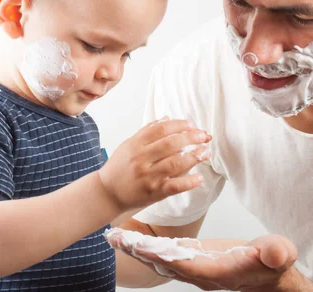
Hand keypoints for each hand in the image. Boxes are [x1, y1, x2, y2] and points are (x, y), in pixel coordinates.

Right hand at [97, 117, 211, 211]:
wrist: (107, 193)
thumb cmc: (119, 168)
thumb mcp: (128, 145)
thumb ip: (147, 132)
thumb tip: (167, 119)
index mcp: (135, 145)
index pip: (161, 129)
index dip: (179, 125)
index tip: (191, 125)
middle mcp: (141, 159)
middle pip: (171, 144)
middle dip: (191, 138)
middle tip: (204, 135)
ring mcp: (148, 176)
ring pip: (175, 163)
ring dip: (194, 156)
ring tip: (206, 151)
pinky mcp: (154, 192)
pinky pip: (174, 186)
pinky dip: (189, 182)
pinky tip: (199, 177)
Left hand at [115, 234, 300, 290]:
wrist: (271, 275)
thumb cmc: (274, 264)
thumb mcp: (279, 255)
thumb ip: (276, 253)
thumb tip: (275, 253)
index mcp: (217, 270)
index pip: (184, 263)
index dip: (162, 255)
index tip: (140, 245)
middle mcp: (201, 272)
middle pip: (164, 262)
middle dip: (138, 251)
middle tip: (115, 239)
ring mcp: (195, 267)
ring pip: (161, 259)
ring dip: (138, 249)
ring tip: (115, 237)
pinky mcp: (194, 260)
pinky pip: (166, 255)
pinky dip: (148, 247)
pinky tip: (133, 240)